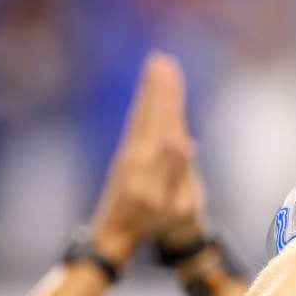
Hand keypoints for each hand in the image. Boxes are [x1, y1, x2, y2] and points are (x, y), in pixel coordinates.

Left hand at [89, 52, 190, 263]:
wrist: (113, 235)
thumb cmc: (145, 223)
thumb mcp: (164, 201)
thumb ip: (172, 170)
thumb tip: (182, 140)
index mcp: (147, 159)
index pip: (162, 119)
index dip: (167, 95)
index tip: (170, 70)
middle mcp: (135, 152)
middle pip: (149, 112)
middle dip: (156, 86)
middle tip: (160, 60)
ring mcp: (128, 156)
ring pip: (140, 117)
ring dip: (148, 94)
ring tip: (153, 73)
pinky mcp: (126, 162)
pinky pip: (136, 128)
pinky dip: (143, 111)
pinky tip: (145, 107)